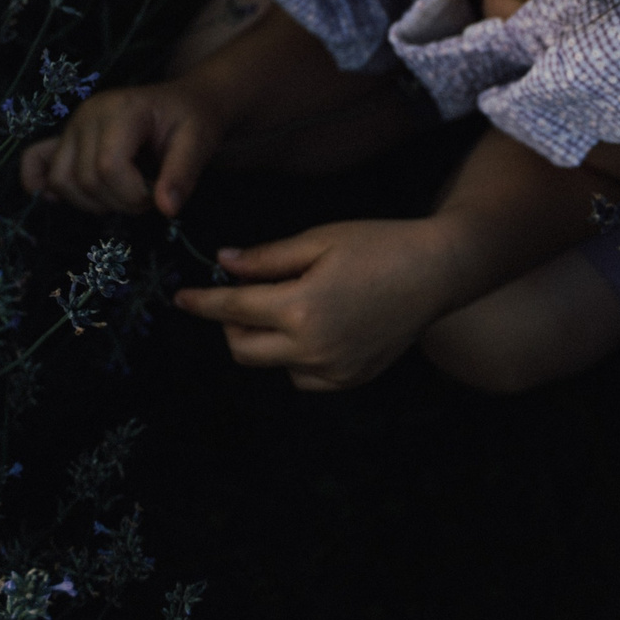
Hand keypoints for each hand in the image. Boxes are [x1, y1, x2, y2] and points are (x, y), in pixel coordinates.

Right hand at [18, 81, 227, 217]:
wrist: (184, 103)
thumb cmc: (192, 120)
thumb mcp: (199, 142)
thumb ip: (182, 174)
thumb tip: (166, 209)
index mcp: (121, 110)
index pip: (108, 166)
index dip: (131, 195)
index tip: (157, 197)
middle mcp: (88, 115)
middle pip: (84, 179)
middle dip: (118, 202)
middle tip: (146, 197)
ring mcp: (72, 126)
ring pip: (61, 181)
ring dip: (91, 202)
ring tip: (122, 194)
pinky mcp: (65, 138)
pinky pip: (34, 161)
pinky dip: (40, 183)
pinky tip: (61, 199)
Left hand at [172, 219, 458, 390]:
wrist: (437, 271)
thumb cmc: (379, 245)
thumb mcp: (319, 239)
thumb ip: (267, 257)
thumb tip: (224, 263)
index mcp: (301, 308)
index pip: (233, 309)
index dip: (202, 302)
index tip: (181, 298)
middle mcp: (313, 348)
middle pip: (243, 348)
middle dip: (231, 323)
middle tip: (243, 295)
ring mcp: (334, 370)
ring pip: (273, 365)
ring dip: (266, 339)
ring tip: (290, 305)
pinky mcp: (351, 379)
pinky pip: (303, 376)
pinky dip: (296, 356)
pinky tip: (317, 326)